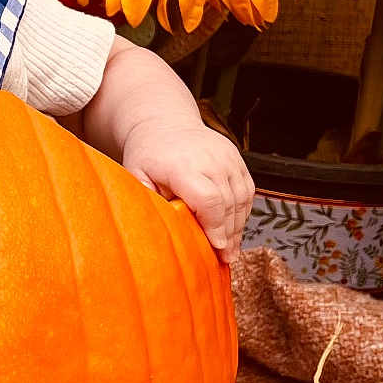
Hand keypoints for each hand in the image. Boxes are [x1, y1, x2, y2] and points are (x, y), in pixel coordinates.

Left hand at [119, 123, 253, 265]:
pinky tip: (234, 229)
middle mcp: (211, 159)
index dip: (215, 226)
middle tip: (226, 258)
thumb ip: (147, 200)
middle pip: (228, 203)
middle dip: (228, 234)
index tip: (217, 247)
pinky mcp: (236, 158)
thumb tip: (159, 228)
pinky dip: (242, 211)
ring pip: (241, 198)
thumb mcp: (136, 175)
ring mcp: (227, 157)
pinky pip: (246, 190)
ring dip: (238, 226)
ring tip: (231, 250)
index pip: (208, 199)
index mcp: (184, 165)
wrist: (165, 123)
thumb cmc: (148, 154)